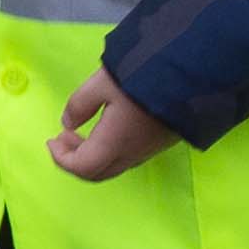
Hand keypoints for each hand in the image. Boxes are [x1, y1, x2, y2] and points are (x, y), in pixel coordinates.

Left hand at [51, 69, 175, 182]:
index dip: (61, 159)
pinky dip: (109, 150)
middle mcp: (132, 154)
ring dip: (92, 155)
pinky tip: (105, 128)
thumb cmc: (144, 76)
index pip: (81, 167)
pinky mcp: (162, 142)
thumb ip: (80, 104)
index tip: (51, 140)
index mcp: (114, 144)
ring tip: (80, 131)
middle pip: (97, 173)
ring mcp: (150, 150)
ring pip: (113, 165)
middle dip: (74, 160)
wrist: (196, 74)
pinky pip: (128, 157)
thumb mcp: (102, 83)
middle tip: (63, 138)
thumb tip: (67, 123)